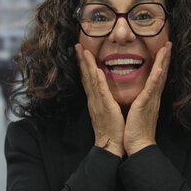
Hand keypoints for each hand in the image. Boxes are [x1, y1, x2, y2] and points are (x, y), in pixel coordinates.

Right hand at [75, 43, 124, 157]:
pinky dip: (99, 82)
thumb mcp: (107, 110)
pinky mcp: (106, 108)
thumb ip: (105, 98)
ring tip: (84, 52)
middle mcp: (94, 99)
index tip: (82, 51)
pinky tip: (97, 71)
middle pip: (86, 76)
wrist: (111, 145)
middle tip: (77, 45)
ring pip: (91, 81)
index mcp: (96, 99)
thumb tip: (105, 89)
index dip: (84, 64)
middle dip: (82, 60)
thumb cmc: (112, 129)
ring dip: (87, 65)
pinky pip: (102, 93)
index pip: (88, 78)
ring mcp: (99, 103)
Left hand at [123, 42, 171, 155]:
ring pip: (159, 77)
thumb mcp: (139, 110)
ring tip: (166, 48)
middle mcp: (153, 97)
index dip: (162, 62)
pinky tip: (159, 69)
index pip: (158, 76)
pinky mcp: (145, 105)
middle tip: (169, 42)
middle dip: (165, 57)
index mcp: (150, 97)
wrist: (139, 145)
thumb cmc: (136, 130)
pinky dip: (156, 79)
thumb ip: (141, 100)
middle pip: (162, 72)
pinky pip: (151, 90)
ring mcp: (151, 100)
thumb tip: (140, 94)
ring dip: (163, 62)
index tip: (164, 49)